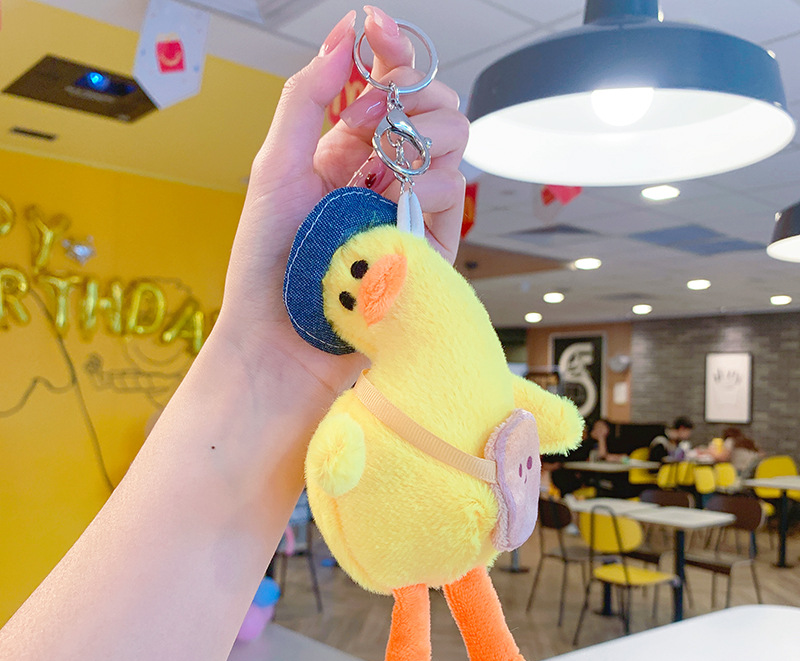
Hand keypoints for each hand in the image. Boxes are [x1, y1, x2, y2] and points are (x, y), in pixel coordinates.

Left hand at [215, 6, 468, 400]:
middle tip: (379, 118)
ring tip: (387, 168)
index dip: (389, 53)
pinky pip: (452, 195)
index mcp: (344, 154)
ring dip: (425, 136)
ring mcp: (409, 211)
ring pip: (452, 143)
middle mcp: (382, 177)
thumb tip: (342, 39)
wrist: (281, 342)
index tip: (378, 30)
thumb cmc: (269, 267)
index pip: (385, 88)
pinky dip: (431, 184)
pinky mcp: (431, 248)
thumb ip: (306, 99)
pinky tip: (403, 199)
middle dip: (414, 95)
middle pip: (430, 108)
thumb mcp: (275, 167)